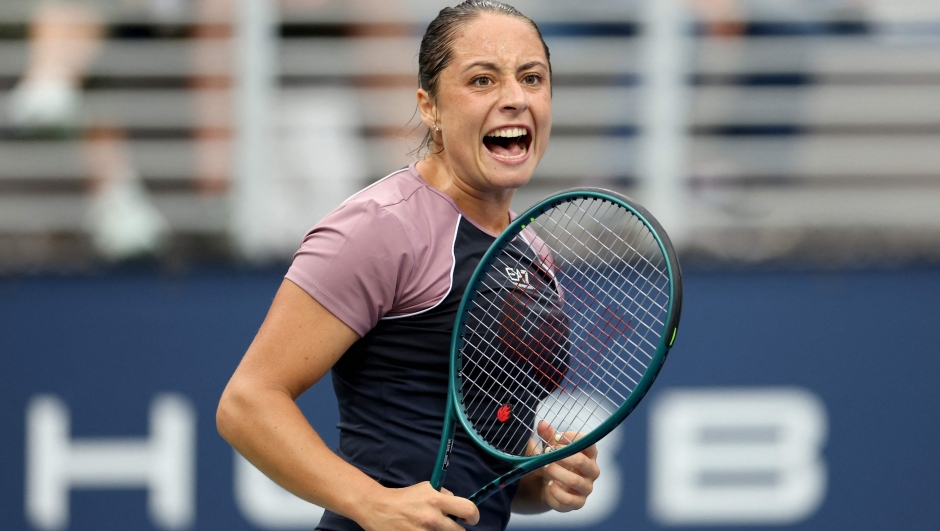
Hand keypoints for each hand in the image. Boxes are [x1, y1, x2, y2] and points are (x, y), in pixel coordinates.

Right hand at [356, 481, 478, 530]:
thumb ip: (443, 495)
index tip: (470, 520)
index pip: (468, 509)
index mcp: (436, 500)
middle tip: (448, 526)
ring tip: (431, 528)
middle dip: (456, 529)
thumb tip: (456, 504)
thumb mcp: (426, 488)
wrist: (378, 508)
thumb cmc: (405, 498)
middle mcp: (432, 519)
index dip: (474, 516)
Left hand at [534, 420, 599, 511]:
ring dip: (557, 473)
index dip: (572, 439)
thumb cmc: (554, 463)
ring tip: (545, 467)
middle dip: (562, 457)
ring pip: (575, 481)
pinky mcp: (578, 503)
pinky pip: (570, 500)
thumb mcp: (550, 449)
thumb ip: (547, 436)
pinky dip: (558, 492)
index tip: (554, 438)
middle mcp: (592, 471)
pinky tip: (549, 485)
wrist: (549, 486)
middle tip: (546, 454)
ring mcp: (587, 488)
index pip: (588, 443)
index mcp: (589, 454)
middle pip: (582, 461)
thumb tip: (542, 424)